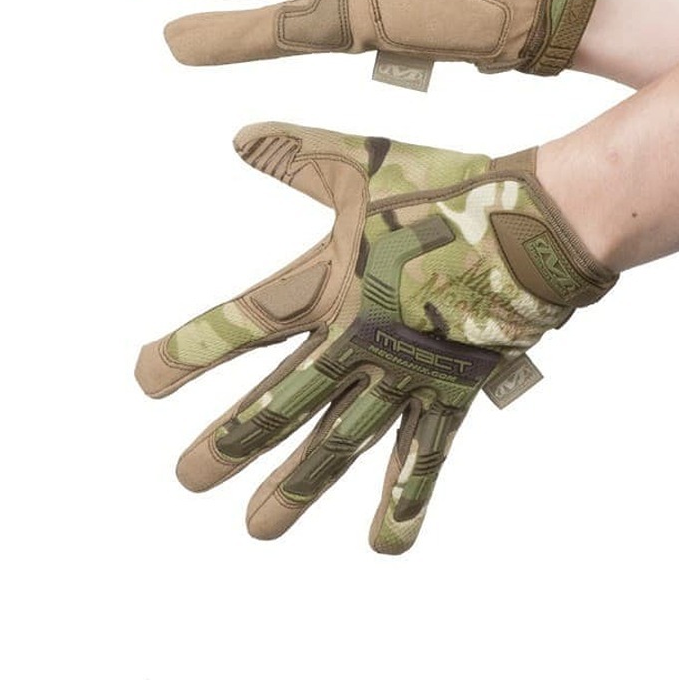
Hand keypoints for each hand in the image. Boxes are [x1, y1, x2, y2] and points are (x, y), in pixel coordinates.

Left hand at [135, 123, 615, 552]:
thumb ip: (300, 155)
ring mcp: (406, 374)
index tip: (143, 379)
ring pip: (342, 442)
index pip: (246, 322)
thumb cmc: (448, 188)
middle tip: (186, 478)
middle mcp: (361, 339)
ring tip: (257, 529)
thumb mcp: (365, 164)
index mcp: (333, 282)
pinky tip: (381, 544)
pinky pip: (424, 457)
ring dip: (298, 487)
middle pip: (283, 400)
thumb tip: (238, 135)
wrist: (535, 224)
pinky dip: (404, 500)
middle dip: (232, 441)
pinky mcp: (450, 392)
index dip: (192, 350)